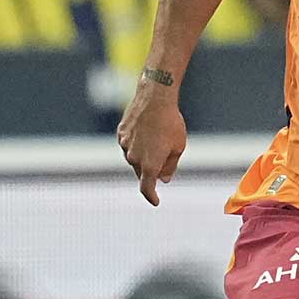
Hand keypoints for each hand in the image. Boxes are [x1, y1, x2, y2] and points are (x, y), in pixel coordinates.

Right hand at [116, 78, 186, 206]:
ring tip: (157, 136)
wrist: (155, 98)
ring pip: (134, 157)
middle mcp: (134, 158)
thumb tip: (163, 179)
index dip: (151, 196)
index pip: (147, 188)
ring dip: (144, 154)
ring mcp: (125, 145)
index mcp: (149, 165)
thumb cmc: (171, 123)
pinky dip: (137, 142)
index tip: (155, 201)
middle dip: (152, 168)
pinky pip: (128, 144)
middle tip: (165, 152)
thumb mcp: (178, 147)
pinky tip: (147, 130)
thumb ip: (170, 166)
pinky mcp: (121, 133)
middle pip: (142, 171)